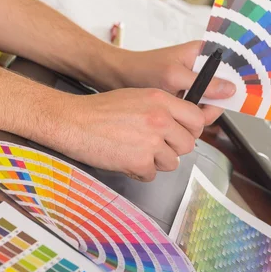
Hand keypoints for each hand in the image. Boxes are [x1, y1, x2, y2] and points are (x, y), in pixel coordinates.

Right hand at [36, 88, 205, 181]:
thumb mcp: (138, 97)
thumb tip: (183, 124)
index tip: (183, 134)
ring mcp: (151, 141)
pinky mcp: (140, 162)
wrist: (73, 122)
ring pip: (172, 162)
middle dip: (173, 149)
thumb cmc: (100, 110)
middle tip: (155, 146)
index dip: (191, 130)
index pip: (197, 119)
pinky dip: (140, 172)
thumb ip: (163, 108)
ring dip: (157, 162)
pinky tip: (126, 160)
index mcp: (161, 100)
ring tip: (136, 151)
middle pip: (187, 144)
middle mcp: (160, 119)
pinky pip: (152, 175)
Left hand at [108, 41, 235, 124]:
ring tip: (191, 117)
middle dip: (218, 102)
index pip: (231, 63)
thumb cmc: (143, 69)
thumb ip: (204, 84)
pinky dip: (196, 115)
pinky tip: (188, 120)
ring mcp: (195, 81)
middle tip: (205, 112)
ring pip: (213, 100)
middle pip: (224, 86)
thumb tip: (229, 89)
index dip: (240, 77)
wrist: (120, 78)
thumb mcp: (174, 76)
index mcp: (202, 52)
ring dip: (205, 111)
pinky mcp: (187, 94)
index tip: (244, 91)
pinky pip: (200, 106)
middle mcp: (201, 65)